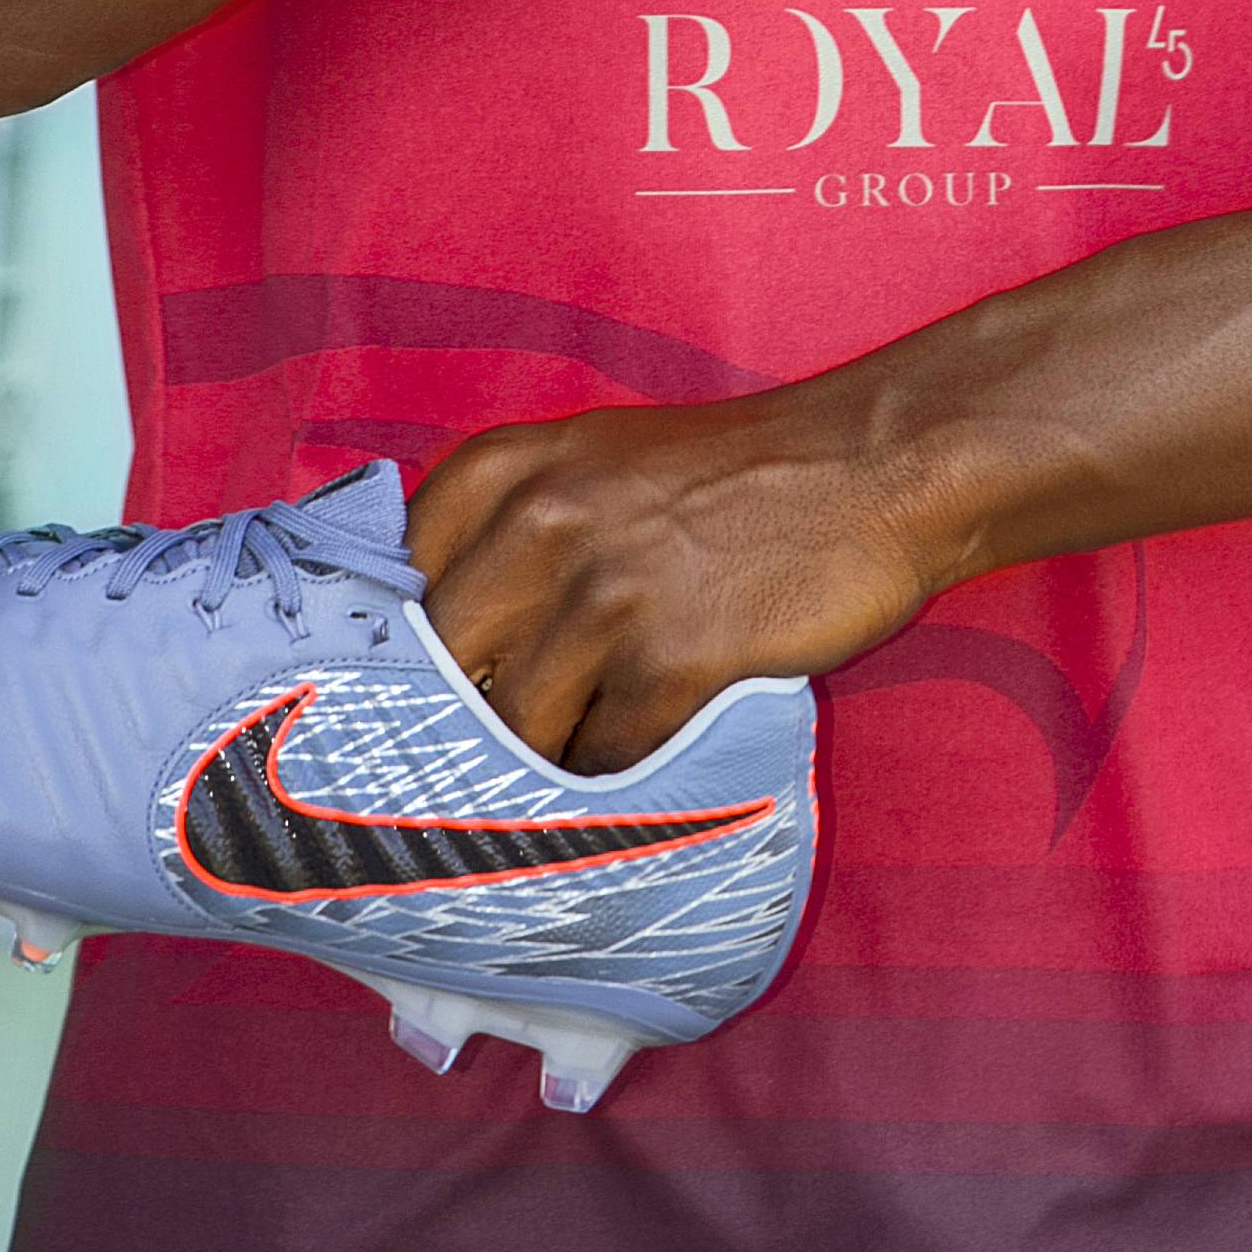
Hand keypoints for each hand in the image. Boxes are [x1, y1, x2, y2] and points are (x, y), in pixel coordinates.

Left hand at [407, 391, 945, 772]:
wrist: (867, 468)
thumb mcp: (591, 467)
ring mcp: (605, 594)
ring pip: (515, 732)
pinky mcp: (671, 662)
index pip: (388, 589)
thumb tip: (420, 654)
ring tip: (551, 783)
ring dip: (532, 769)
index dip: (384, 662)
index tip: (386, 710)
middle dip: (447, 734)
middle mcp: (540, 522)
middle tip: (458, 778)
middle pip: (440, 675)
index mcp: (505, 468)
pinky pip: (600, 762)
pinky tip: (637, 762)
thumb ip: (504, 536)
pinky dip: (610, 782)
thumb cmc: (725, 479)